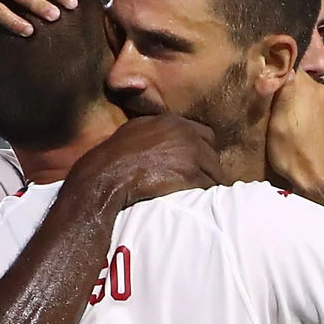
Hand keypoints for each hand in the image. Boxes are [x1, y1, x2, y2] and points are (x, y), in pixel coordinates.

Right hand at [69, 113, 219, 207]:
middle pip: (212, 154)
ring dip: (208, 183)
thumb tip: (160, 135)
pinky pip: (209, 186)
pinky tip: (198, 202)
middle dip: (208, 168)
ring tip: (200, 195)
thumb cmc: (116, 155)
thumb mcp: (136, 130)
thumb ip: (156, 129)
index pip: (205, 135)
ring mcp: (191, 153)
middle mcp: (186, 133)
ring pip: (214, 171)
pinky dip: (205, 194)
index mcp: (173, 122)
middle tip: (201, 183)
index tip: (198, 164)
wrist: (109, 174)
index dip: (203, 151)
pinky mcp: (191, 174)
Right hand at [262, 69, 323, 201]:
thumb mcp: (273, 120)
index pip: (284, 61)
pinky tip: (293, 114)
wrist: (315, 175)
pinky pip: (312, 96)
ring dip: (292, 91)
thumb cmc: (289, 151)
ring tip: (279, 106)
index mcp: (301, 85)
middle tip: (267, 93)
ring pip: (303, 85)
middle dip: (281, 79)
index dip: (271, 66)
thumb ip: (276, 90)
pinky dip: (302, 100)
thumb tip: (274, 64)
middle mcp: (317, 86)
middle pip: (295, 72)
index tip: (261, 75)